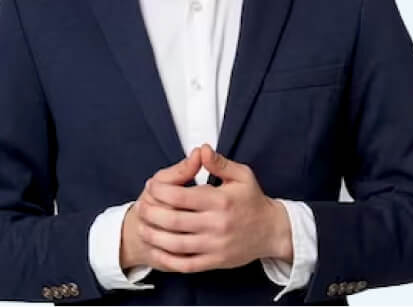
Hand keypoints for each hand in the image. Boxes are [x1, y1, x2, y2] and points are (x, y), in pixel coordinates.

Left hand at [126, 144, 288, 272]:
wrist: (271, 231)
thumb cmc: (253, 200)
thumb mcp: (241, 174)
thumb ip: (219, 162)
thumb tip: (202, 149)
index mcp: (220, 200)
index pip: (182, 197)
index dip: (161, 191)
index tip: (151, 185)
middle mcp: (217, 224)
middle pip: (174, 221)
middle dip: (152, 213)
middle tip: (141, 206)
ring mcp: (215, 245)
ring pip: (176, 244)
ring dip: (155, 236)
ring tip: (143, 227)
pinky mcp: (215, 261)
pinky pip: (187, 264)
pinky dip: (169, 259)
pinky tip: (158, 250)